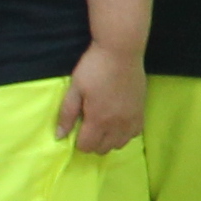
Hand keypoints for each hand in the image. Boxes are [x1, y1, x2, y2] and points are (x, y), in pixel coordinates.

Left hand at [57, 41, 147, 155]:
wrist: (121, 51)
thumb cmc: (94, 67)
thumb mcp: (75, 88)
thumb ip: (66, 114)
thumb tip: (59, 136)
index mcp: (98, 120)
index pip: (86, 147)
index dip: (78, 140)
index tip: (77, 128)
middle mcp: (117, 125)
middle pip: (103, 149)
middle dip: (93, 142)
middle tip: (89, 126)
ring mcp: (131, 120)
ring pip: (119, 145)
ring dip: (109, 140)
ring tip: (104, 125)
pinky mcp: (141, 112)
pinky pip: (134, 135)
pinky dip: (124, 133)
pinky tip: (118, 122)